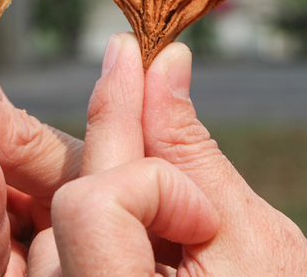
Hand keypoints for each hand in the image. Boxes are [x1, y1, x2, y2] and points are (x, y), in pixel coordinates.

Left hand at [41, 34, 306, 275]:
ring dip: (110, 192)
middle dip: (107, 132)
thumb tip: (166, 61)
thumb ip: (193, 151)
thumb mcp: (254, 241)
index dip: (152, 186)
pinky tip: (121, 192)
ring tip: (169, 199)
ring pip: (58, 225)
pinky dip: (92, 213)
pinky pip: (52, 249)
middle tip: (122, 57)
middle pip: (68, 205)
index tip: (205, 205)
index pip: (93, 211)